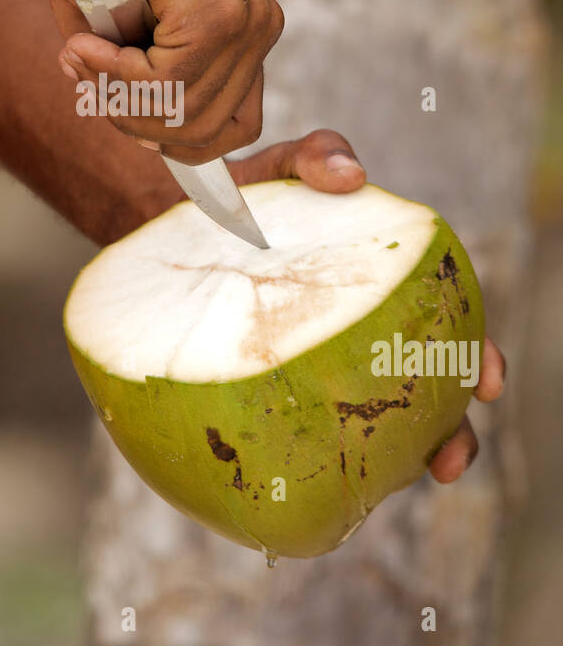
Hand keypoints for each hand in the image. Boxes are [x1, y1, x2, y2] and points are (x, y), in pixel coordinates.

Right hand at [52, 0, 282, 164]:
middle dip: (138, 121)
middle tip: (90, 85)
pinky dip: (114, 74)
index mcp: (252, 36)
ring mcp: (246, 19)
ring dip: (118, 96)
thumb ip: (153, 102)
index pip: (237, 127)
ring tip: (83, 58)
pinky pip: (164, 83)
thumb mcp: (135, 54)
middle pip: (209, 128)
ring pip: (182, 110)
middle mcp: (261, 26)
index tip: (125, 115)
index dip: (176, 139)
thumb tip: (152, 147)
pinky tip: (86, 46)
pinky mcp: (217, 13)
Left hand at [229, 128, 504, 485]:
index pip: (443, 326)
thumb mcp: (270, 171)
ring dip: (387, 459)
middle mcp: (354, 332)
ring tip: (386, 489)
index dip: (471, 358)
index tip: (486, 383)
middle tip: (448, 462)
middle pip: (417, 389)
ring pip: (365, 422)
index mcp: (375, 287)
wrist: (158, 228)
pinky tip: (294, 485)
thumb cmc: (231, 199)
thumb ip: (310, 156)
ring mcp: (312, 364)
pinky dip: (301, 460)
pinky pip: (288, 431)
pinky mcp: (262, 389)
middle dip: (446, 431)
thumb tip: (352, 174)